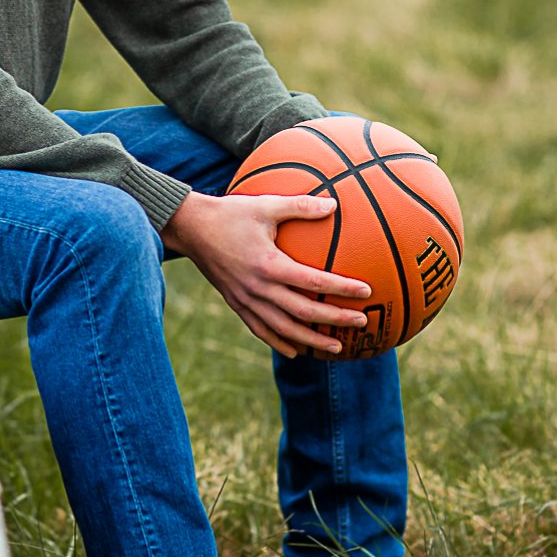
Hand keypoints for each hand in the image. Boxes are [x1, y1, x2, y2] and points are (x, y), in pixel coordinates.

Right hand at [163, 191, 370, 359]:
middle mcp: (258, 288)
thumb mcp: (265, 205)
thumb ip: (300, 206)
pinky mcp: (236, 304)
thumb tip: (335, 204)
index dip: (342, 289)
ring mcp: (246, 300)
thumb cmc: (231, 213)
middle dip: (334, 320)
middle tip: (361, 323)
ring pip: (283, 328)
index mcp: (269, 265)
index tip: (366, 291)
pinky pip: (260, 330)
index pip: (314, 282)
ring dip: (311, 340)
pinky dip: (279, 342)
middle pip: (303, 312)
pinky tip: (296, 352)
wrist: (190, 229)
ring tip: (336, 347)